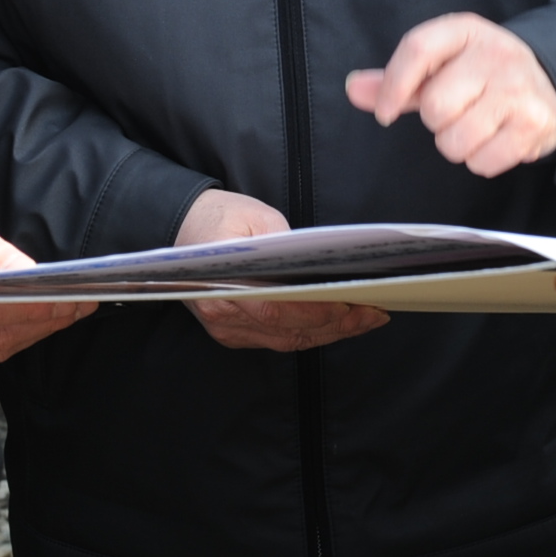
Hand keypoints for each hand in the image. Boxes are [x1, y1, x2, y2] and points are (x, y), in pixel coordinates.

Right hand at [175, 188, 389, 353]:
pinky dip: (311, 333)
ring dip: (330, 332)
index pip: (277, 310)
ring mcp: (227, 329)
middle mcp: (223, 316)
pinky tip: (338, 322)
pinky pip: (279, 340)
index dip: (318, 311)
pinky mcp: (234, 333)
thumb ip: (286, 243)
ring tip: (366, 319)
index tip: (353, 304)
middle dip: (336, 324)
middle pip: (288, 331)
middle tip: (374, 313)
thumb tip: (322, 267)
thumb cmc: (219, 218)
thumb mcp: (255, 215)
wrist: (182, 228)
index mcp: (222, 287)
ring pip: (288, 340)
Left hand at [345, 14, 555, 177]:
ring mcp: (518, 88)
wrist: (548, 81)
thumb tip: (353, 88)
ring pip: (456, 140)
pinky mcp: (535, 122)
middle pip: (435, 106)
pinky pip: (483, 162)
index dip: (393, 86)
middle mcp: (495, 54)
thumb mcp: (441, 65)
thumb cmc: (482, 74)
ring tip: (476, 126)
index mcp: (465, 31)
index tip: (385, 114)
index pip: (417, 49)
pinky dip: (481, 161)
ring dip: (457, 145)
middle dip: (436, 121)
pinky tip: (496, 139)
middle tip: (455, 112)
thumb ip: (397, 79)